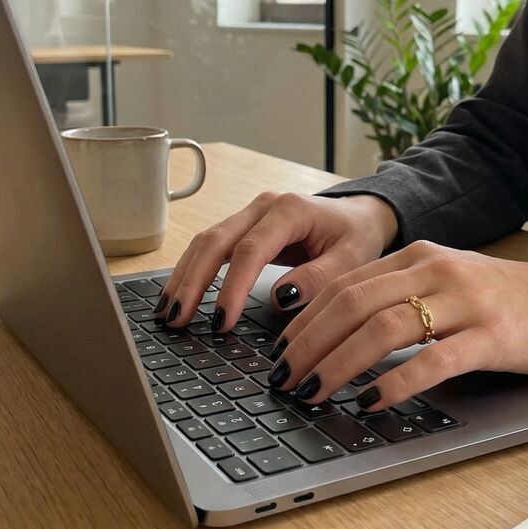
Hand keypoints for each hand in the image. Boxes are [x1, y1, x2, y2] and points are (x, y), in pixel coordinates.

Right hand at [155, 192, 398, 328]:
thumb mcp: (353, 260)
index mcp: (290, 210)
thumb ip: (320, 278)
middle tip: (177, 320)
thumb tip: (280, 298)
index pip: (250, 250)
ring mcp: (249, 214)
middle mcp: (263, 207)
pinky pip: (210, 247)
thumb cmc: (357, 237)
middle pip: (216, 241)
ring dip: (184, 278)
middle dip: (193, 282)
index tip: (221, 321)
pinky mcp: (243, 227)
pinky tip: (177, 296)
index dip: (232, 286)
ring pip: (205, 242)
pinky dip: (191, 271)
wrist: (359, 216)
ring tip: (167, 314)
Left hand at [267, 240, 527, 409]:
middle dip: (310, 343)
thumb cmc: (501, 301)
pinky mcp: (492, 336)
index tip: (279, 352)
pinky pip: (435, 359)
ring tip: (313, 391)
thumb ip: (397, 298)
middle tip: (283, 378)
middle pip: (354, 303)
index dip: (304, 320)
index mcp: (416, 256)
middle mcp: (435, 270)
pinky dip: (398, 381)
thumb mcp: (443, 285)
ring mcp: (465, 301)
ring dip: (340, 362)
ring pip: (385, 327)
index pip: (344, 285)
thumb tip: (335, 336)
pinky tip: (373, 400)